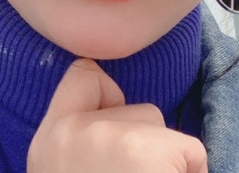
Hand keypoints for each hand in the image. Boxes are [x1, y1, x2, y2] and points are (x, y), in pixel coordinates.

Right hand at [27, 58, 207, 172]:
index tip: (113, 118)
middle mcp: (72, 134)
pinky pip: (190, 149)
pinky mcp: (154, 152)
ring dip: (162, 156)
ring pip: (156, 124)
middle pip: (130, 107)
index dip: (104, 92)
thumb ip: (76, 134)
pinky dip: (188, 169)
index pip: (80, 75)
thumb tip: (102, 90)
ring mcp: (113, 139)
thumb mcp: (62, 164)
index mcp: (47, 142)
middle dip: (140, 142)